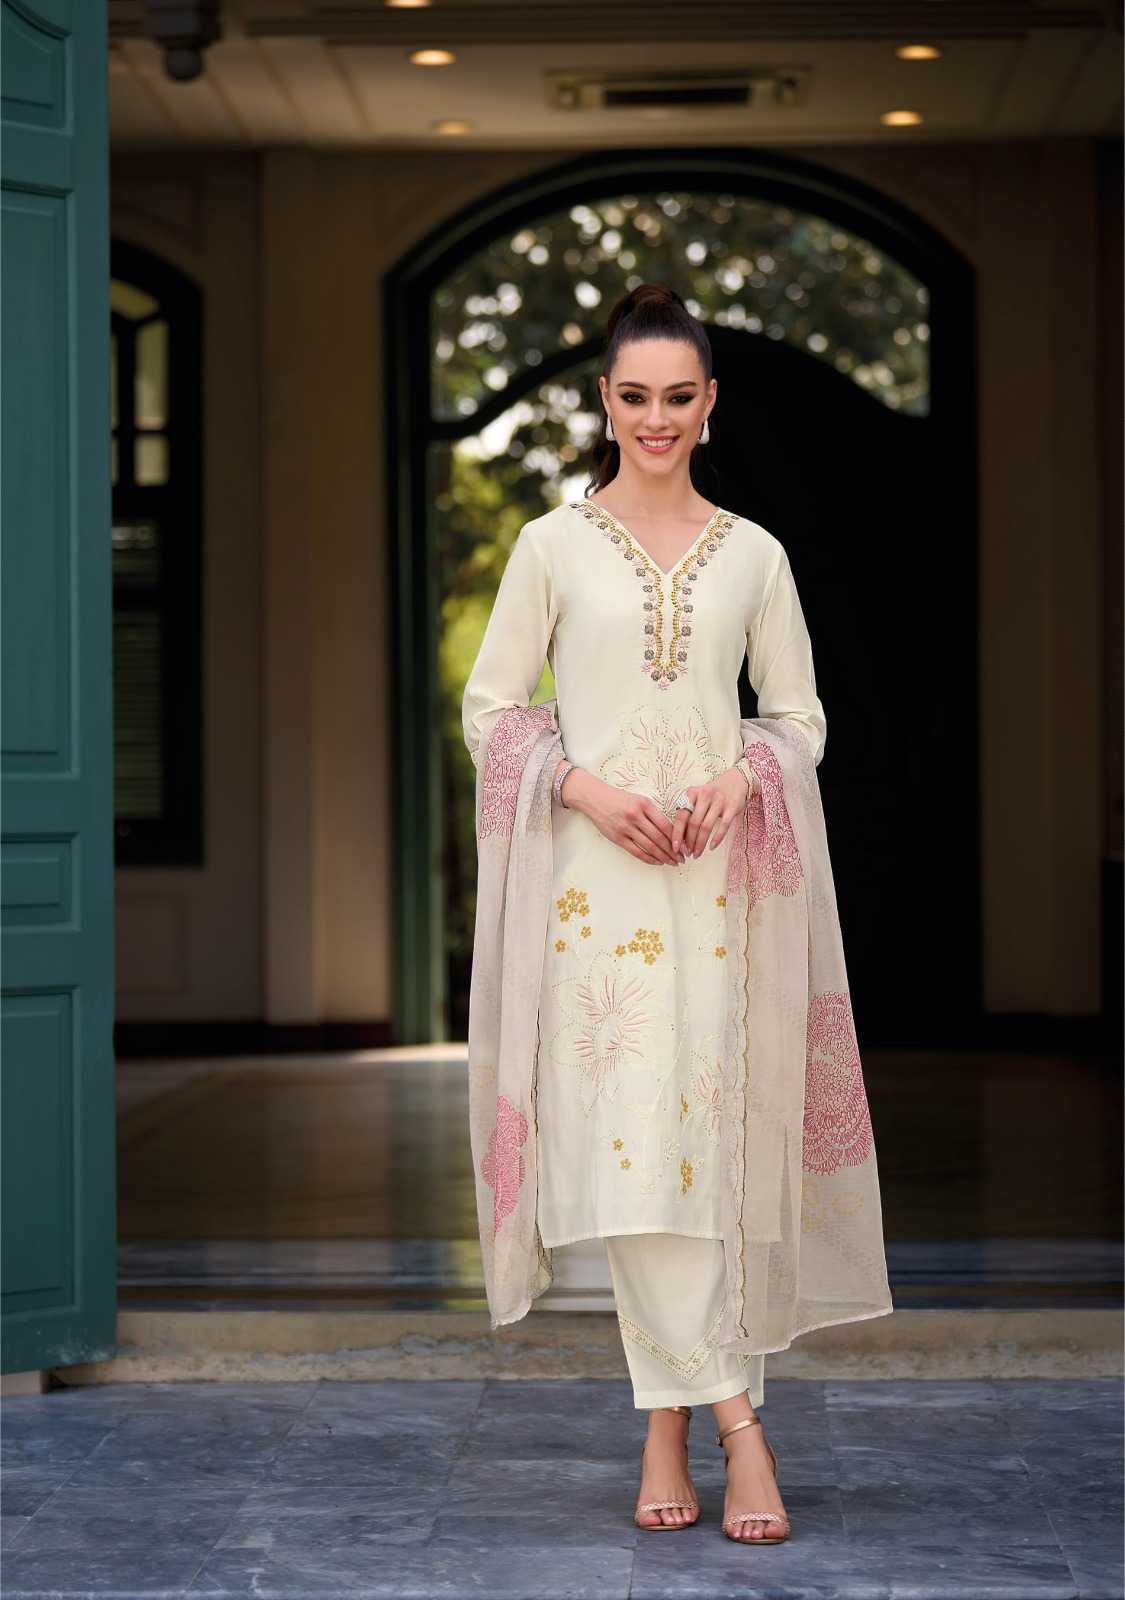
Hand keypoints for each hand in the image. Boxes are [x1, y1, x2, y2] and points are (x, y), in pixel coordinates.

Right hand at [560, 769, 678, 865]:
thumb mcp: (639, 799)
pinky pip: (636, 851)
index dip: (677, 837)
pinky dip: (649, 858)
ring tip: (673, 862)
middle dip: (673, 850)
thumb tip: (671, 831)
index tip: (684, 846)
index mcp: (644, 804)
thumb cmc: (619, 799)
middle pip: (659, 837)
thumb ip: (653, 813)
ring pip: (649, 846)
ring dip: (663, 856)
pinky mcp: (618, 837)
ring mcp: (626, 827)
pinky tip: (658, 862)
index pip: (665, 824)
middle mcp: (636, 816)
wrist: (595, 798)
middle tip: (682, 858)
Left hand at [671, 767, 751, 860]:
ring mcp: (719, 801)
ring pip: (706, 827)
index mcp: (692, 793)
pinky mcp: (732, 807)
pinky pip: (723, 826)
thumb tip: (680, 837)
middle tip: (688, 853)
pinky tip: (712, 847)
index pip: (681, 816)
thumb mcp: (697, 797)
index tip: (675, 847)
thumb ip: (688, 812)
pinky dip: (717, 838)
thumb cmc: (712, 793)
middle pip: (693, 824)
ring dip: (700, 843)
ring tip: (697, 853)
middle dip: (689, 842)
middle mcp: (704, 795)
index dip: (677, 834)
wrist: (736, 780)